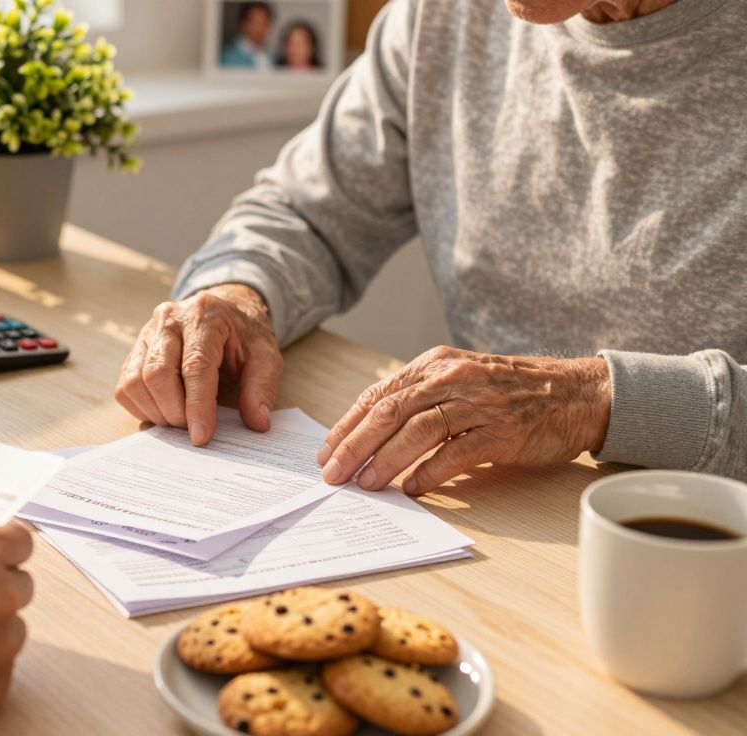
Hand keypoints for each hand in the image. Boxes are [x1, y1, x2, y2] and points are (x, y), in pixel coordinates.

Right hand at [115, 284, 282, 444]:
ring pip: (135, 381)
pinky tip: (164, 411)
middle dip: (174, 412)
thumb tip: (257, 422)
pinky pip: (125, 386)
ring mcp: (147, 333)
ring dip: (155, 412)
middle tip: (192, 429)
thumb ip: (261, 387)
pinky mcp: (135, 349)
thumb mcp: (265, 355)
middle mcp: (169, 319)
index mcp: (205, 316)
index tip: (201, 436)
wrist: (225, 309)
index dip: (197, 406)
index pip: (195, 366)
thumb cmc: (243, 335)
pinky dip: (141, 407)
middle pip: (157, 374)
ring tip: (179, 420)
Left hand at [317, 346, 610, 495]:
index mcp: (435, 366)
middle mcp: (452, 379)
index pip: (378, 395)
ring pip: (418, 431)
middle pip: (390, 412)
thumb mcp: (459, 380)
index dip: (347, 425)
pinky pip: (458, 452)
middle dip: (355, 445)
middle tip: (332, 473)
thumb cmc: (512, 391)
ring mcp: (479, 404)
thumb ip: (420, 399)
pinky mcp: (503, 431)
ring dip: (386, 460)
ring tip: (366, 483)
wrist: (578, 393)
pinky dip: (430, 471)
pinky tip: (412, 488)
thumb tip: (372, 434)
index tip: (326, 451)